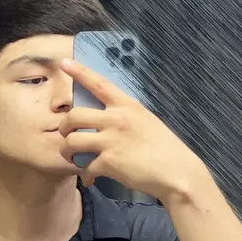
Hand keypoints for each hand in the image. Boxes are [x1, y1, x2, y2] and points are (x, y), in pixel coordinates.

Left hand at [58, 58, 208, 202]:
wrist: (178, 173)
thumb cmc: (165, 148)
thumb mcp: (146, 121)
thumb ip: (125, 117)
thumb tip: (105, 120)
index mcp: (128, 106)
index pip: (99, 84)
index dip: (80, 72)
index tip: (64, 63)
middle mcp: (117, 119)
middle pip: (75, 115)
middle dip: (64, 126)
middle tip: (66, 135)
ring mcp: (112, 141)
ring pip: (72, 141)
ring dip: (67, 151)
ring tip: (73, 157)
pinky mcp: (109, 162)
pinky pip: (86, 167)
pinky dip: (86, 175)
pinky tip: (91, 178)